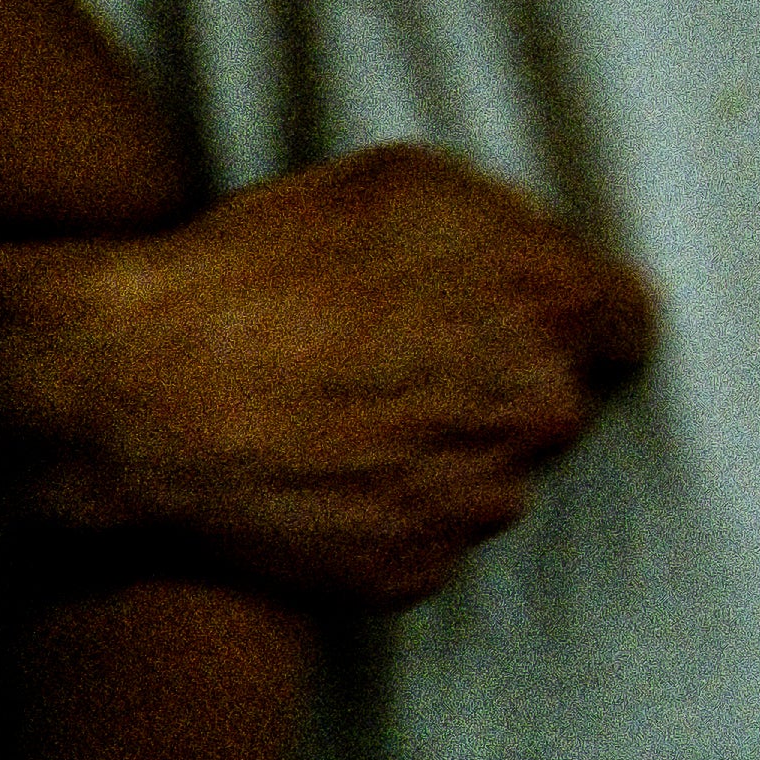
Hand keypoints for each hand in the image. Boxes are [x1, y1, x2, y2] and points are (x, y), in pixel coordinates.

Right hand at [0, 146, 653, 605]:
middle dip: (501, 388)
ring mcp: (479, 505)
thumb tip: (547, 255)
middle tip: (405, 370)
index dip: (573, 325)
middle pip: (556, 407)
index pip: (624, 329)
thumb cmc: (264, 266)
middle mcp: (540, 416)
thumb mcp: (407, 184)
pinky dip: (385, 518)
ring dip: (444, 457)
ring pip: (490, 480)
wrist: (135, 389)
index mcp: (559, 310)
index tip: (525, 328)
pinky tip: (317, 479)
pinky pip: (425, 541)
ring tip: (342, 422)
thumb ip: (509, 225)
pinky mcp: (412, 574)